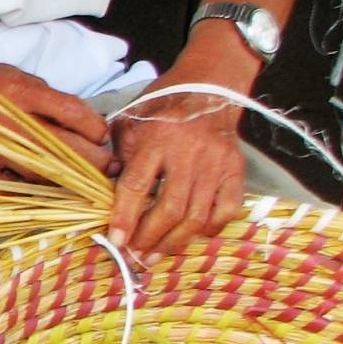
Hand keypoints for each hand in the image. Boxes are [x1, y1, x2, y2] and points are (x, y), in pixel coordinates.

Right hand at [0, 58, 110, 180]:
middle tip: (109, 166)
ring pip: (44, 175)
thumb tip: (89, 127)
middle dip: (94, 160)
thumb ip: (54, 103)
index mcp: (21, 92)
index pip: (71, 113)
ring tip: (87, 181)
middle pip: (63, 149)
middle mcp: (8, 122)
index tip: (104, 136)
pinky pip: (17, 188)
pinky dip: (38, 192)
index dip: (95, 128)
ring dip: (71, 180)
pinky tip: (54, 191)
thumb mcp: (23, 79)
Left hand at [105, 85, 246, 257]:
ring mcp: (216, 163)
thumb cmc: (160, 107)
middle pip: (169, 208)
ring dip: (173, 242)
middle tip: (134, 255)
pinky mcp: (235, 170)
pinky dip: (208, 229)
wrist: (207, 87)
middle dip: (148, 238)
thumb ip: (119, 157)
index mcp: (156, 137)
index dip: (124, 217)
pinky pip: (226, 211)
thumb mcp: (129, 123)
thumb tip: (106, 199)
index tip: (115, 240)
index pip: (137, 185)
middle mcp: (189, 152)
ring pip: (197, 216)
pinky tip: (190, 237)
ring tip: (154, 256)